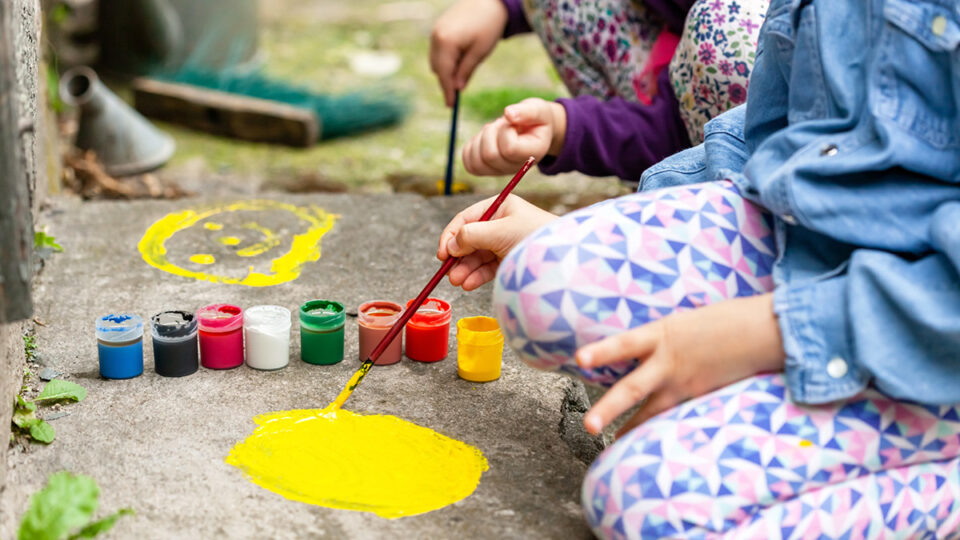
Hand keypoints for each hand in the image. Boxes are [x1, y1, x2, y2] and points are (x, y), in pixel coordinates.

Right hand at [430, 0, 507, 105]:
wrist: (489, 0)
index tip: (450, 106)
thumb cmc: (489, 25)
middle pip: (437, 68)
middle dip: (446, 82)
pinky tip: (458, 62)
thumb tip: (457, 89)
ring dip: (445, 71)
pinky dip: (445, 60)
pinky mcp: (439, 28)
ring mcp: (436, 31)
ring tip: (461, 76)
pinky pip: (438, 51)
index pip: (444, 74)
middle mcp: (436, 37)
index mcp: (446, 43)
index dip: (447, 91)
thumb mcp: (480, 52)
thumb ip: (466, 71)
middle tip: (456, 96)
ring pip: (436, 60)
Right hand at [438, 194, 556, 289]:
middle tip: (448, 272)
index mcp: (500, 207)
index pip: (466, 219)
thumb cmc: (535, 236)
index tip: (442, 253)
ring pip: (478, 256)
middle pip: (470, 239)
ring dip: (465, 268)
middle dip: (458, 256)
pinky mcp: (510, 260)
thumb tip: (450, 245)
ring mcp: (505, 243)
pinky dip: (476, 276)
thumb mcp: (500, 231)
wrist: (564, 258)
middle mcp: (501, 223)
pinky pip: (488, 267)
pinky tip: (468, 284)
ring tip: (457, 281)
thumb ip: (472, 236)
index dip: (451, 235)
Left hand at [462, 98, 566, 175]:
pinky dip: (472, 147)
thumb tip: (508, 114)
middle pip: (490, 155)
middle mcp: (516, 168)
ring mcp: (500, 171)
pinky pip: (469, 163)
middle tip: (502, 124)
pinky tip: (484, 138)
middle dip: (491, 132)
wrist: (535, 130)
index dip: (506, 130)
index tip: (513, 123)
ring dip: (480, 139)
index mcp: (532, 154)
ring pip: (477, 162)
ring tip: (494, 131)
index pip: (509, 149)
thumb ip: (527, 112)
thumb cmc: (537, 119)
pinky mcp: (486, 169)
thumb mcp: (538, 110)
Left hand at [577, 294, 785, 436]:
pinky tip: (648, 443)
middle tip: (587, 426)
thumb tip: (639, 348)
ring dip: (630, 428)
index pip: (624, 343)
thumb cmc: (722, 320)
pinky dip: (661, 428)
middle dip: (608, 408)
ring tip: (609, 445)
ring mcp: (685, 383)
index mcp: (662, 333)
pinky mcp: (701, 397)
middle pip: (633, 388)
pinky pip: (675, 416)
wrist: (763, 331)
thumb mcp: (682, 321)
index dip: (602, 351)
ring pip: (652, 411)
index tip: (578, 359)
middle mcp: (669, 362)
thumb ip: (658, 337)